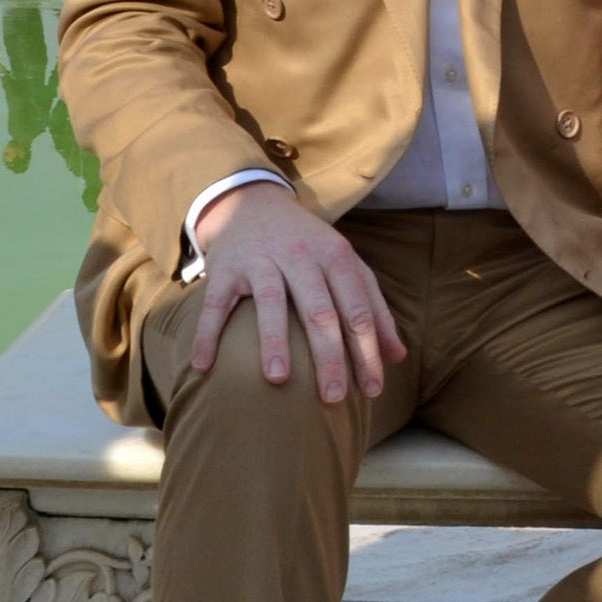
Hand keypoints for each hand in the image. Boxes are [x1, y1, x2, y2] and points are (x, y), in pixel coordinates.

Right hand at [190, 182, 405, 404]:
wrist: (254, 203)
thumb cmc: (308, 246)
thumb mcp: (345, 265)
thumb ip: (373, 308)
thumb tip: (398, 357)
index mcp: (335, 257)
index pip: (356, 309)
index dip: (366, 351)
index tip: (371, 391)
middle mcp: (300, 255)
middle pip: (319, 309)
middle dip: (329, 355)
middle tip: (334, 398)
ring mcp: (260, 260)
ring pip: (270, 302)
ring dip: (274, 341)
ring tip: (279, 380)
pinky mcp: (225, 268)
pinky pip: (216, 303)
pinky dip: (208, 334)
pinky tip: (204, 365)